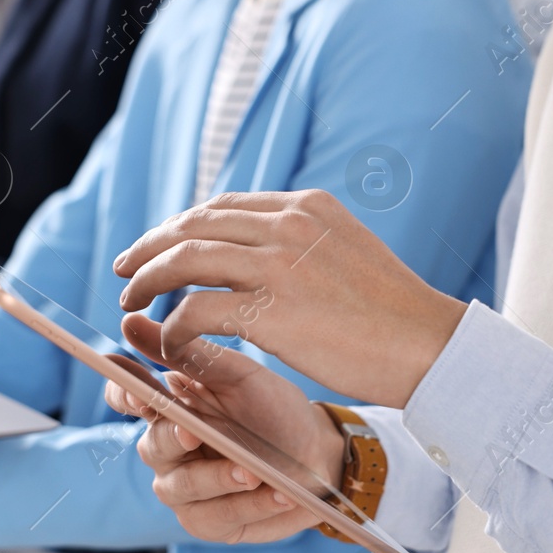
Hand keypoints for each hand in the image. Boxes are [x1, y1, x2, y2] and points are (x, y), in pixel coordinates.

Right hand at [103, 315, 343, 544]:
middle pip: (151, 447)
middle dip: (173, 441)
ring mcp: (185, 489)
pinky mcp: (209, 522)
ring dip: (217, 479)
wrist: (319, 453)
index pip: (125, 398)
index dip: (122, 397)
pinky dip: (249, 506)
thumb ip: (189, 353)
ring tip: (255, 472)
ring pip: (181, 488)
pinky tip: (279, 494)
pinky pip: (216, 517)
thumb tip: (129, 322)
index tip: (139, 395)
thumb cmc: (274, 409)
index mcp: (171, 405)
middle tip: (195, 434)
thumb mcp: (239, 375)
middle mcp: (168, 448)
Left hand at [115, 190, 465, 408]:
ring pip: (185, 261)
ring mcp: (279, 265)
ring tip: (132, 302)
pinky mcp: (272, 311)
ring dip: (149, 281)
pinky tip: (171, 342)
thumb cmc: (391, 313)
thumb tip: (261, 252)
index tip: (158, 246)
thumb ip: (302, 243)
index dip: (181, 226)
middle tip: (125, 269)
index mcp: (305, 206)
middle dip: (150, 246)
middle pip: (194, 226)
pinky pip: (198, 312)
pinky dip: (175, 327)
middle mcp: (288, 225)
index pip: (223, 207)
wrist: (427, 345)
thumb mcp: (346, 251)